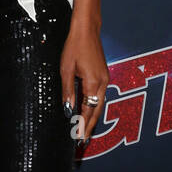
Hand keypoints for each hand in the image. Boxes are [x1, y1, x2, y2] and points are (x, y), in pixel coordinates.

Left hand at [60, 18, 108, 144]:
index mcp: (93, 82)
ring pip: (99, 104)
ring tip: (85, 131)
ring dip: (93, 118)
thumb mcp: (66, 70)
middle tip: (83, 141)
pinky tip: (89, 113)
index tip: (78, 137)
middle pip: (96, 111)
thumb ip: (67, 91)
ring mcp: (105, 79)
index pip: (87, 110)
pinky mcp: (103, 75)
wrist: (87, 30)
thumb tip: (68, 110)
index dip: (82, 125)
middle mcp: (102, 83)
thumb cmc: (75, 47)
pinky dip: (95, 107)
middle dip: (90, 126)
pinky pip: (100, 96)